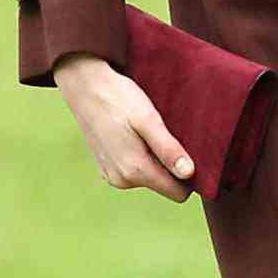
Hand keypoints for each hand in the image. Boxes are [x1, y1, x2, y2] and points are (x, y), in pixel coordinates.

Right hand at [54, 53, 194, 202]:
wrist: (85, 86)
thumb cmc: (119, 98)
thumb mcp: (148, 119)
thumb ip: (168, 149)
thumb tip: (189, 174)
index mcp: (135, 170)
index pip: (177, 192)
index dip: (190, 175)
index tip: (192, 150)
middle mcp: (123, 180)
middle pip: (164, 183)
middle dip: (172, 164)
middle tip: (169, 132)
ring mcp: (113, 175)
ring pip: (149, 176)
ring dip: (156, 157)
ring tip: (151, 129)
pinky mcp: (107, 167)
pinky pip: (135, 169)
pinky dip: (141, 154)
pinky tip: (136, 132)